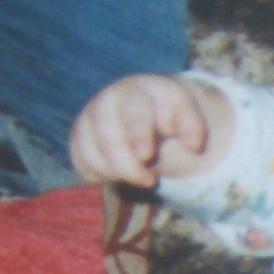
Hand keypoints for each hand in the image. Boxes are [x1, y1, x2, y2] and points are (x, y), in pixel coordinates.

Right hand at [69, 74, 232, 186]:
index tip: (147, 157)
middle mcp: (107, 102)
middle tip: (149, 180)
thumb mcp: (183, 112)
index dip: (138, 135)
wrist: (145, 107)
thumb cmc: (165, 112)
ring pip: (93, 153)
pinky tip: (121, 174)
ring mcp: (89, 119)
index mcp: (137, 92)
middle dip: (125, 163)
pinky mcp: (78, 138)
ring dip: (118, 172)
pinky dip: (102, 175)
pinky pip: (83, 163)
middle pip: (107, 135)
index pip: (134, 112)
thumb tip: (195, 146)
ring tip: (142, 176)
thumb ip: (191, 125)